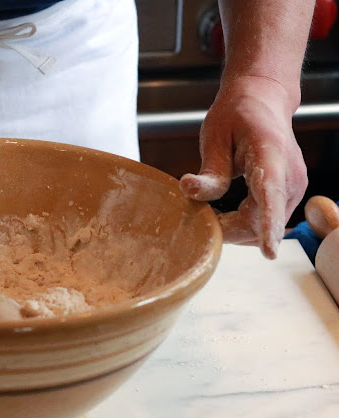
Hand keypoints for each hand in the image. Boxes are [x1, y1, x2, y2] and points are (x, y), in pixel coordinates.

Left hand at [179, 76, 307, 258]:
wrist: (263, 101)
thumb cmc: (237, 115)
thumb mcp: (214, 136)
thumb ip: (209, 170)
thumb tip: (189, 190)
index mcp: (270, 155)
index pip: (270, 194)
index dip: (268, 224)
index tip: (269, 251)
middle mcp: (289, 176)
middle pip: (260, 220)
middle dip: (229, 229)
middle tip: (199, 220)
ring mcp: (292, 187)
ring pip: (262, 226)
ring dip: (235, 228)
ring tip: (212, 212)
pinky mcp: (287, 194)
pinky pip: (265, 219)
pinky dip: (244, 222)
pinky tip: (226, 212)